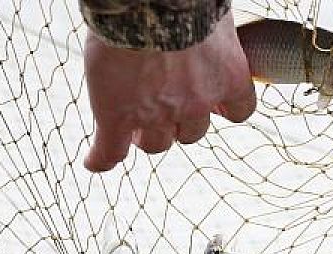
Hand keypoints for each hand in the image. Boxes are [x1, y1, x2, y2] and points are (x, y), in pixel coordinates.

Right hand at [83, 11, 256, 171]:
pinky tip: (94, 161)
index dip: (221, 106)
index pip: (238, 110)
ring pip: (155, 143)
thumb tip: (209, 24)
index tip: (213, 102)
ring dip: (146, 135)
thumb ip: (214, 34)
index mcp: (228, 77)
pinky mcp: (117, 116)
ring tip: (132, 123)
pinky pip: (110, 150)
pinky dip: (102, 158)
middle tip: (159, 102)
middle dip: (179, 120)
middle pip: (192, 132)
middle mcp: (197, 103)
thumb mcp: (215, 12)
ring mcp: (156, 114)